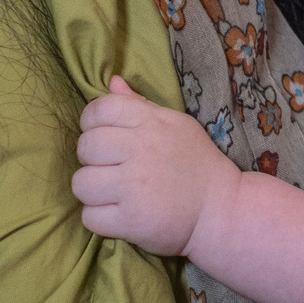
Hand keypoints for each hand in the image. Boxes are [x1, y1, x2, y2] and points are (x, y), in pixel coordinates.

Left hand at [73, 77, 243, 256]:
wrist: (222, 209)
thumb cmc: (196, 164)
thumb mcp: (175, 126)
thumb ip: (140, 106)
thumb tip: (112, 82)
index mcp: (152, 123)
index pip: (100, 109)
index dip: (92, 123)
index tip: (106, 140)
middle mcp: (141, 150)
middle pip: (85, 147)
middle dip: (93, 160)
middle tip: (113, 170)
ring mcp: (134, 186)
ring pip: (81, 183)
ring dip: (94, 192)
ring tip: (115, 195)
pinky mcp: (131, 220)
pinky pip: (89, 217)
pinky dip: (101, 219)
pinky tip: (120, 215)